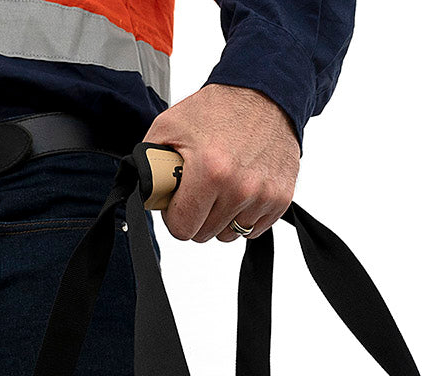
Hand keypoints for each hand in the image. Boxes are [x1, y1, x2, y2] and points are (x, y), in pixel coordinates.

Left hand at [142, 84, 299, 242]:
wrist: (266, 92)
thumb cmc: (217, 109)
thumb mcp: (169, 126)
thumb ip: (149, 163)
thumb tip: (142, 194)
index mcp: (210, 172)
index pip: (182, 229)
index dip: (175, 215)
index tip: (178, 200)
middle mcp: (240, 188)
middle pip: (204, 234)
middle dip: (196, 215)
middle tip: (199, 188)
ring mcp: (264, 195)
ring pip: (228, 235)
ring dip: (220, 217)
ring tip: (221, 186)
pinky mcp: (281, 198)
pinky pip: (253, 229)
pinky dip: (243, 215)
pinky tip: (240, 190)